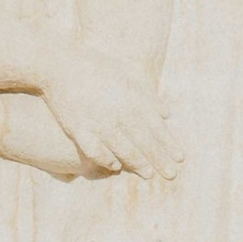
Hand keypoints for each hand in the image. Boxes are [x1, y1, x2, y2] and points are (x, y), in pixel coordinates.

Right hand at [41, 45, 182, 179]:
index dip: (169, 143)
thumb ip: (149, 94)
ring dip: (137, 163)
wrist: (61, 66)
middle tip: (171, 175)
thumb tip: (167, 113)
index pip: (157, 126)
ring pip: (123, 148)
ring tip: (149, 175)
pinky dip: (105, 159)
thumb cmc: (99, 67)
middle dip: (159, 159)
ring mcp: (99, 122)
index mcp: (134, 98)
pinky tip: (114, 167)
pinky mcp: (78, 128)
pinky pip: (94, 150)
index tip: (180, 158)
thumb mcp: (130, 74)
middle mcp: (120, 112)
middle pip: (144, 141)